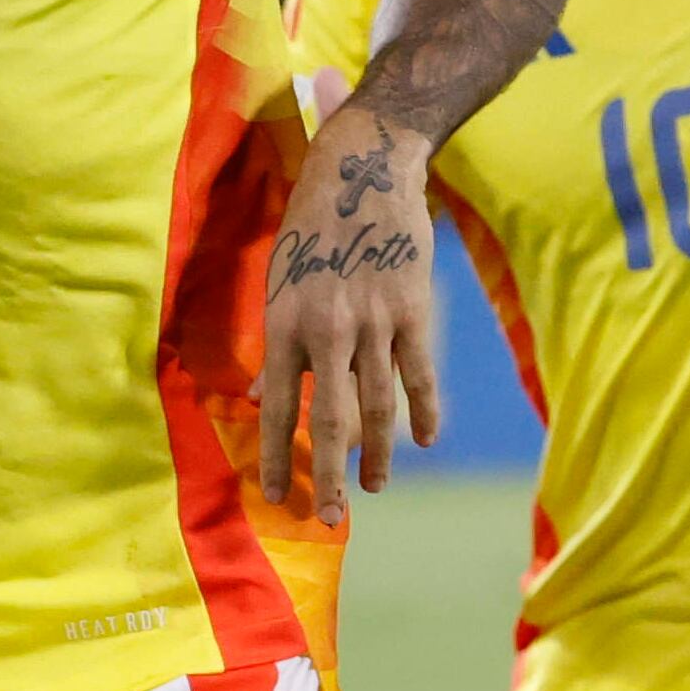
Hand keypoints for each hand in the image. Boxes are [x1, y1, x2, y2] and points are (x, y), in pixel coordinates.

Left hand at [260, 102, 440, 521]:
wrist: (362, 172)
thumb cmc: (311, 230)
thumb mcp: (278, 282)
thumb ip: (277, 346)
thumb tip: (265, 401)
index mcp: (284, 324)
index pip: (276, 408)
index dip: (276, 457)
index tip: (275, 498)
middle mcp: (325, 329)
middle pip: (328, 420)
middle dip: (326, 476)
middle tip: (328, 519)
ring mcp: (372, 321)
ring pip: (375, 406)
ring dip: (375, 455)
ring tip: (373, 488)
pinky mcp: (413, 311)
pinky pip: (418, 375)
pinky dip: (422, 413)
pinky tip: (423, 442)